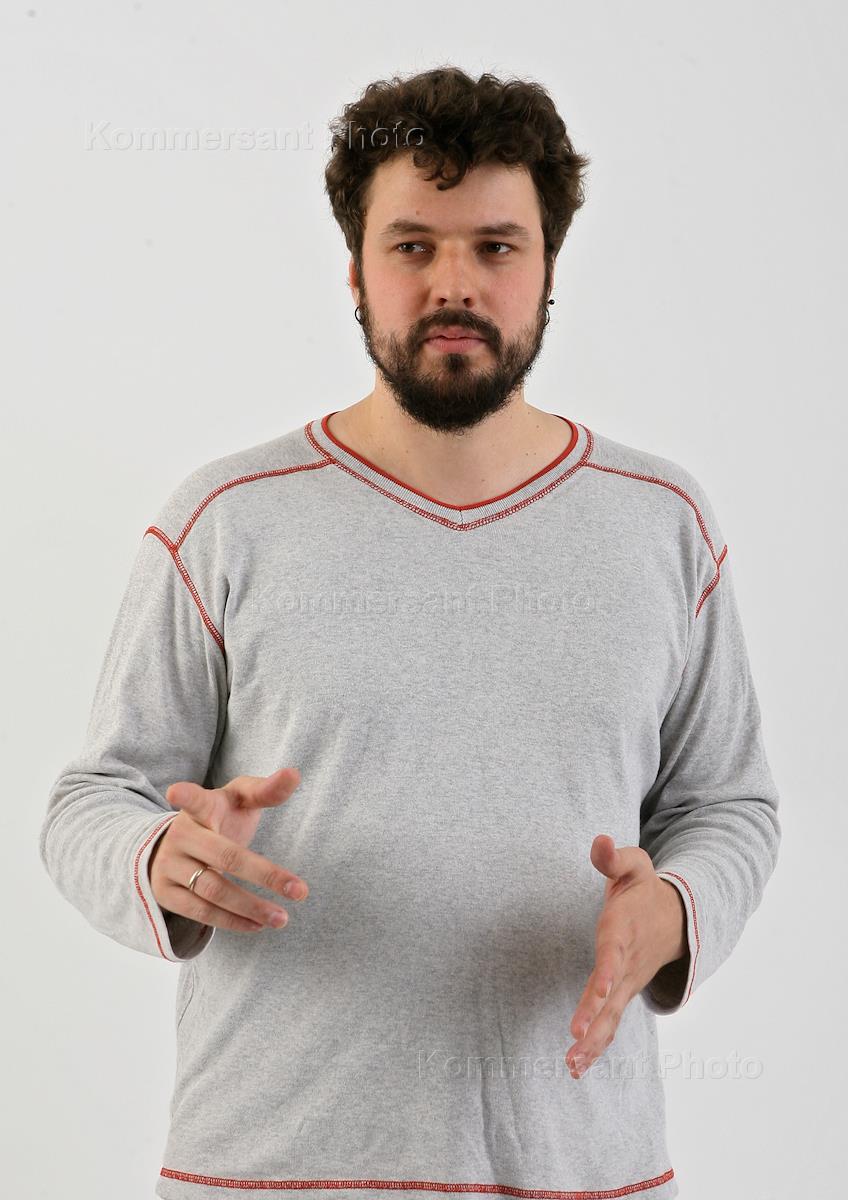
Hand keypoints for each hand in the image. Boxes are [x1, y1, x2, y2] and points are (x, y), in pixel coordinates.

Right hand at [148, 767, 308, 933]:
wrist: (174, 846)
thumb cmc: (218, 818)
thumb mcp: (238, 800)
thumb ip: (265, 790)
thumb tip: (294, 774)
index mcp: (199, 808)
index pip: (194, 800)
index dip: (185, 795)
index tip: (175, 791)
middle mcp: (180, 836)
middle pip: (225, 857)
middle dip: (265, 875)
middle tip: (300, 891)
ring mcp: (168, 866)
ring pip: (213, 890)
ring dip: (251, 907)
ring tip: (282, 918)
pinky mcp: (165, 893)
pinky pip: (199, 913)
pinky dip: (231, 921)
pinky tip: (257, 925)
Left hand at [565, 834, 687, 1079]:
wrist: (677, 917)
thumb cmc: (645, 889)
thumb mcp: (634, 865)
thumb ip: (613, 856)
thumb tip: (599, 841)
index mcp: (624, 930)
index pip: (615, 952)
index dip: (609, 970)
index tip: (603, 987)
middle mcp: (627, 962)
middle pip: (612, 993)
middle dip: (595, 1016)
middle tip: (576, 1038)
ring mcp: (628, 982)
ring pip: (611, 1016)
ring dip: (593, 1042)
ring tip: (571, 1065)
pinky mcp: (624, 994)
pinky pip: (610, 1022)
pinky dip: (596, 1045)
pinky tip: (575, 1065)